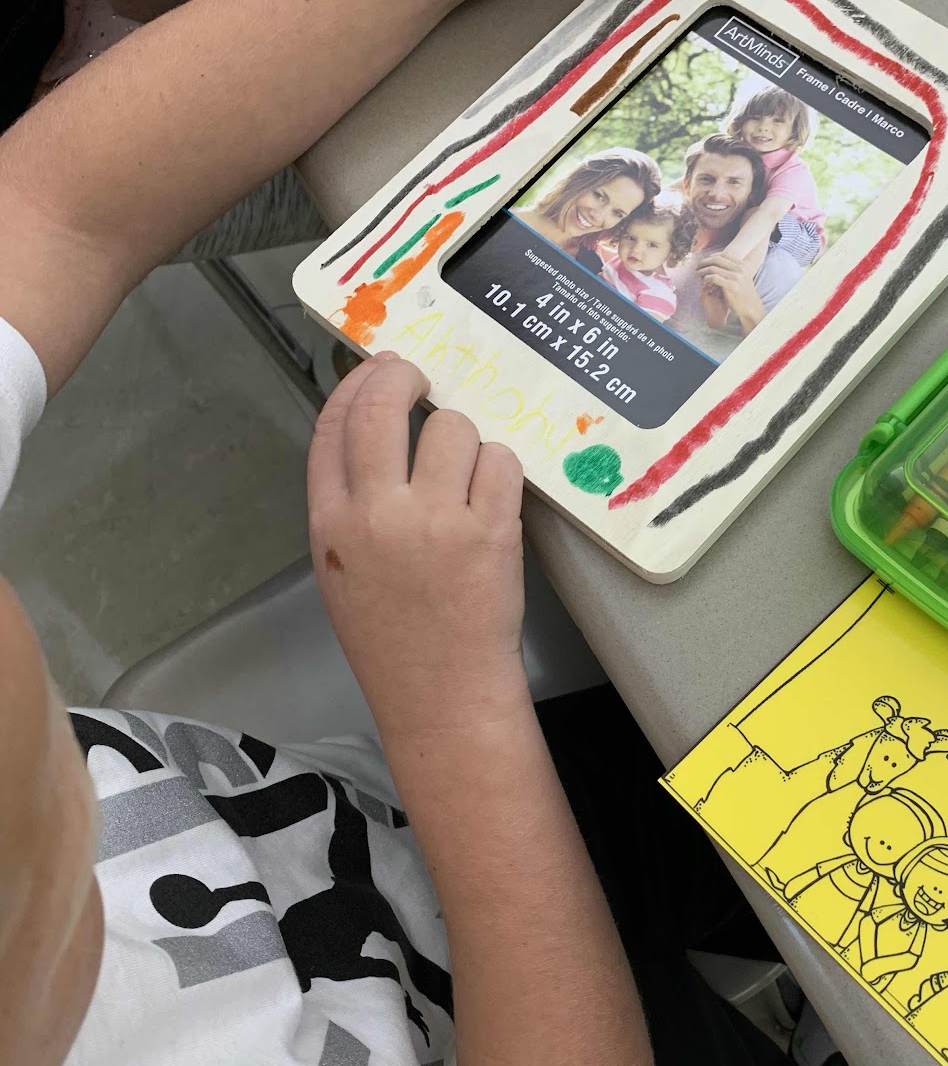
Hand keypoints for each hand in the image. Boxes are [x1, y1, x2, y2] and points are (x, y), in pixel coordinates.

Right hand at [308, 355, 528, 739]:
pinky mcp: (489, 531)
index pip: (332, 426)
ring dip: (464, 440)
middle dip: (401, 376)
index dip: (355, 384)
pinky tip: (493, 497)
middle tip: (421, 379)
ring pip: (452, 428)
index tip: (377, 369)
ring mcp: (435, 520)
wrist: (441, 696)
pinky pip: (500, 460)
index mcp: (330, 524)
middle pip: (381, 407)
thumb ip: (351, 505)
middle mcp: (376, 514)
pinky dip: (500, 469)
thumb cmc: (394, 639)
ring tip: (467, 477)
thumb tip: (380, 433)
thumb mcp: (343, 571)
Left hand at [698, 250, 764, 333]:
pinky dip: (706, 279)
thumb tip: (719, 263)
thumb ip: (733, 270)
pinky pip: (713, 278)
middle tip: (697, 267)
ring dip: (702, 271)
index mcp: (743, 265)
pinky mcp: (731, 285)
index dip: (712, 256)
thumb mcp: (742, 278)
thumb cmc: (744, 295)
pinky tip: (703, 283)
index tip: (705, 261)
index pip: (724, 255)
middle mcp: (740, 269)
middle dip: (705, 262)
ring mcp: (736, 277)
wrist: (751, 308)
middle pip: (717, 260)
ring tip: (697, 274)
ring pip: (713, 268)